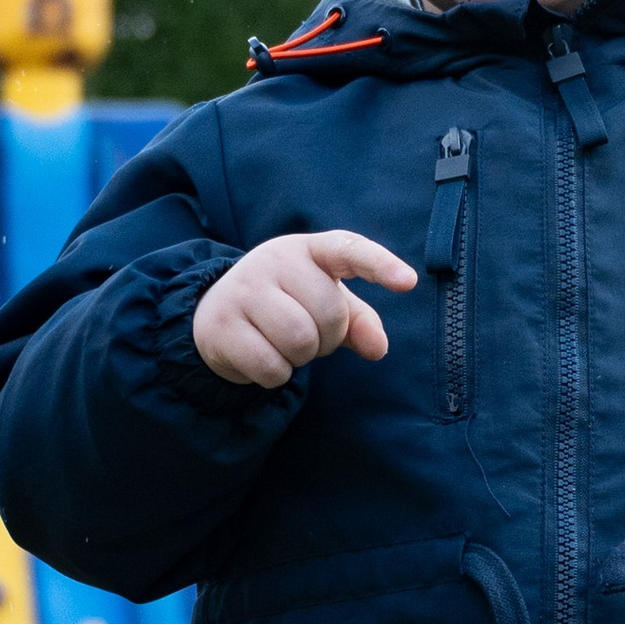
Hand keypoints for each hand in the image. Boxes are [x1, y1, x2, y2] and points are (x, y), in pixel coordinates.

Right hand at [192, 230, 416, 388]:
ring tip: (284, 344)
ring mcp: (243, 289)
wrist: (216, 315)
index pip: (348, 249)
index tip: (408, 282)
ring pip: (300, 341)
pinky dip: (276, 374)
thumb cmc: (286, 305)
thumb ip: (359, 322)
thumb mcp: (325, 305)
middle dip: (326, 338)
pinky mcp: (222, 325)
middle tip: (305, 332)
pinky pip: (272, 366)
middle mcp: (273, 260)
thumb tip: (378, 347)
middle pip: (329, 314)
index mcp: (307, 249)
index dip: (379, 265)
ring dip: (301, 357)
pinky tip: (263, 357)